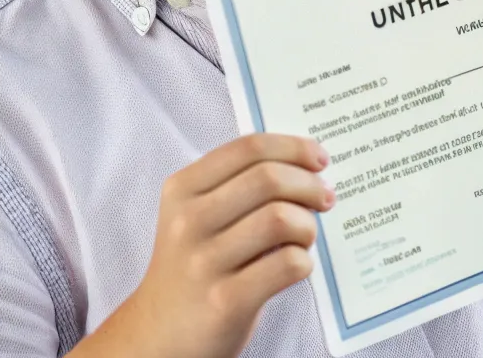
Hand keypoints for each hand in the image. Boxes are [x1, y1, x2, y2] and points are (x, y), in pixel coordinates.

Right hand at [80, 134, 332, 357]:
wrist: (158, 334)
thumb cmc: (195, 264)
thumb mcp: (198, 214)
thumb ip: (239, 183)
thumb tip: (306, 163)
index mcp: (183, 188)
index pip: (249, 147)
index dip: (293, 147)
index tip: (319, 158)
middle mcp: (189, 221)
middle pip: (269, 178)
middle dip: (309, 184)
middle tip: (324, 197)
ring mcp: (204, 263)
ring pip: (281, 219)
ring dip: (308, 225)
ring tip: (306, 237)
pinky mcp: (224, 302)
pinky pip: (286, 265)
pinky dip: (303, 262)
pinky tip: (296, 266)